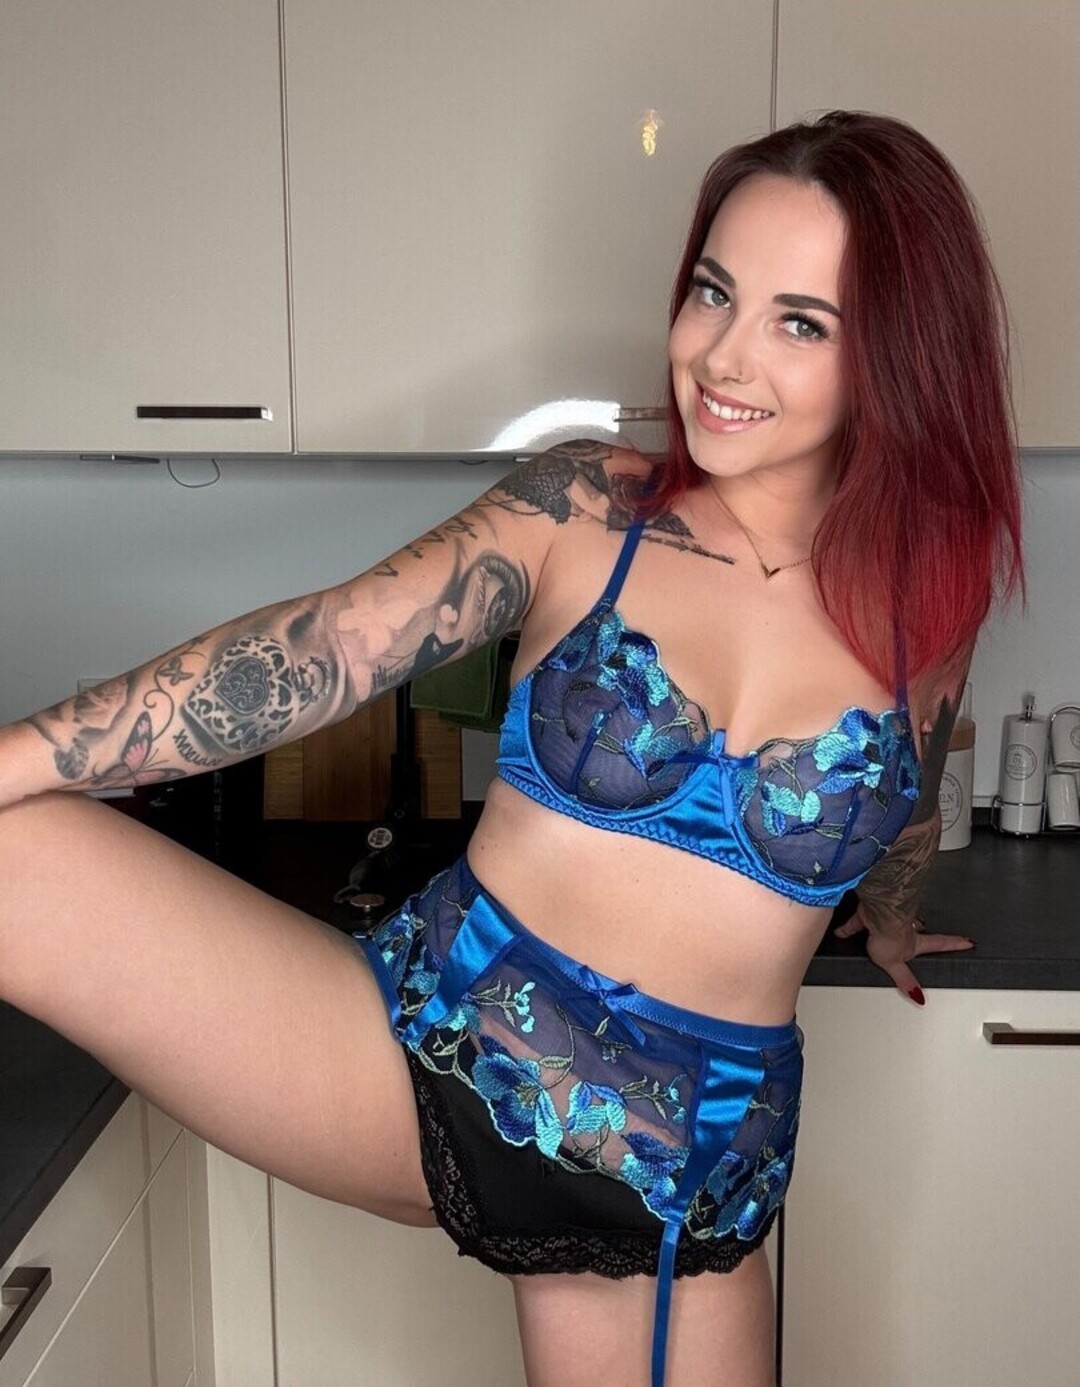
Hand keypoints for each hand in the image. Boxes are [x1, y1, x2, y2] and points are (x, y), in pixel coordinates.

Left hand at [833, 906, 974, 1004]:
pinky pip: (859, 923)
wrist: (875, 913)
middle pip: (917, 929)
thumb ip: (905, 980)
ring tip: (881, 932)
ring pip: (890, 923)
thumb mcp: (896, 964)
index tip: (968, 941)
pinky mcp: (869, 915)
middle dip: (921, 930)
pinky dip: (850, 929)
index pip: (939, 944)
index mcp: (914, 942)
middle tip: (927, 929)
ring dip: (886, 927)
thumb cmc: (888, 933)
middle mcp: (904, 928)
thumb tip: (919, 997)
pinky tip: (841, 933)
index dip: (954, 944)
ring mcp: (887, 920)